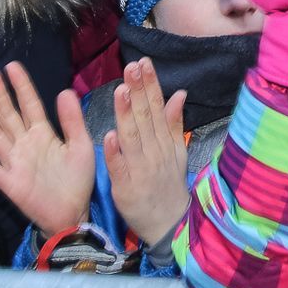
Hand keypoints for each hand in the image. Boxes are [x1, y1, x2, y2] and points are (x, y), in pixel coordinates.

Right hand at [0, 62, 94, 236]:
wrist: (73, 213)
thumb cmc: (77, 179)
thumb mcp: (81, 146)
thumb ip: (72, 120)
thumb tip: (66, 91)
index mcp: (43, 134)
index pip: (29, 105)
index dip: (21, 86)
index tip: (11, 67)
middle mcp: (25, 145)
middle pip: (9, 116)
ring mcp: (15, 163)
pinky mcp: (10, 183)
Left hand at [101, 59, 189, 247]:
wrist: (169, 224)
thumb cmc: (168, 185)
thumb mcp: (176, 152)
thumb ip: (174, 122)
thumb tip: (179, 92)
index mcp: (164, 141)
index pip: (156, 108)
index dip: (149, 85)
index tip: (143, 63)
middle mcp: (154, 151)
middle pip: (144, 117)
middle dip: (138, 91)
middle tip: (131, 67)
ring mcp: (140, 168)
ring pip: (132, 138)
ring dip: (126, 114)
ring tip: (120, 91)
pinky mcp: (127, 187)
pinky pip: (119, 167)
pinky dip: (115, 152)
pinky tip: (109, 135)